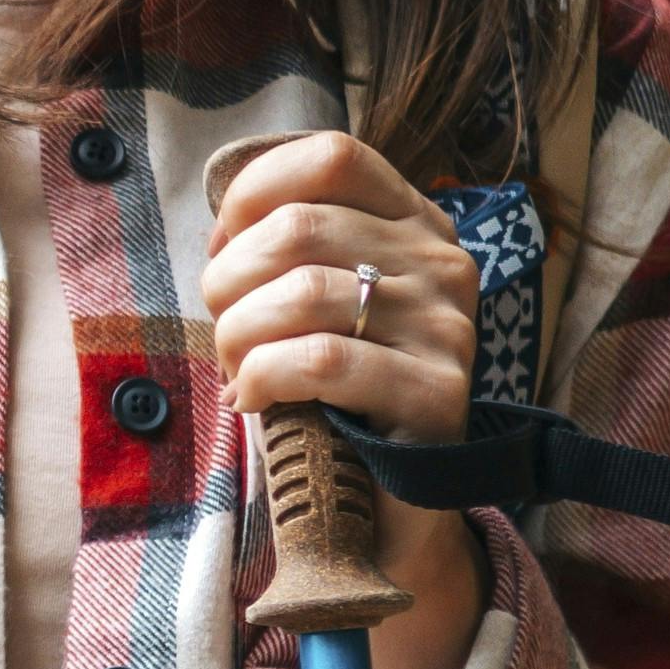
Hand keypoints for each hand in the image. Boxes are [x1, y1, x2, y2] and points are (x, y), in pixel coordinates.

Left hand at [205, 132, 490, 668]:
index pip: (332, 157)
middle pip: (299, 227)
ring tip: (237, 371)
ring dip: (238, 336)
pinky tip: (253, 401)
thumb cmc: (335, 398)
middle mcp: (443, 263)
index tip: (222, 248)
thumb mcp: (314, 307)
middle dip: (229, 282)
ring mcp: (448, 327)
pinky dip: (263, 378)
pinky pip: (320, 360)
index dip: (253, 192)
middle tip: (223, 334)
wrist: (390, 511)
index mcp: (416, 223)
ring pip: (302, 295)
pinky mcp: (438, 394)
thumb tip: (222, 235)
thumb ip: (288, 253)